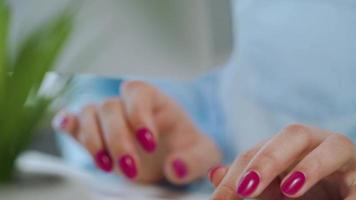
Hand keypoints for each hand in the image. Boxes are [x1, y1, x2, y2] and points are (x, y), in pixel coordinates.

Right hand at [53, 81, 220, 183]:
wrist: (174, 156)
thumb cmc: (187, 148)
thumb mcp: (202, 154)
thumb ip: (194, 160)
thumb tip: (174, 168)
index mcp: (154, 99)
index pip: (137, 92)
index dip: (138, 115)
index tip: (149, 144)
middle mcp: (127, 104)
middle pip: (109, 107)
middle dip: (117, 139)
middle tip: (130, 168)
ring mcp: (109, 118)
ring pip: (88, 114)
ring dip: (92, 140)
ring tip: (107, 166)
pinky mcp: (94, 133)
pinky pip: (74, 121)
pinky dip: (67, 123)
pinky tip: (65, 127)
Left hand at [208, 124, 355, 199]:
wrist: (341, 190)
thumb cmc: (304, 189)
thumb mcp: (272, 188)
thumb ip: (247, 180)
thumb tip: (214, 174)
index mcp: (287, 144)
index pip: (256, 151)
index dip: (236, 174)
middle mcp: (316, 142)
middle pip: (292, 135)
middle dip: (267, 159)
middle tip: (246, 188)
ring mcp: (344, 156)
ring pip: (333, 146)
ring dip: (311, 166)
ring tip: (290, 190)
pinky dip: (348, 194)